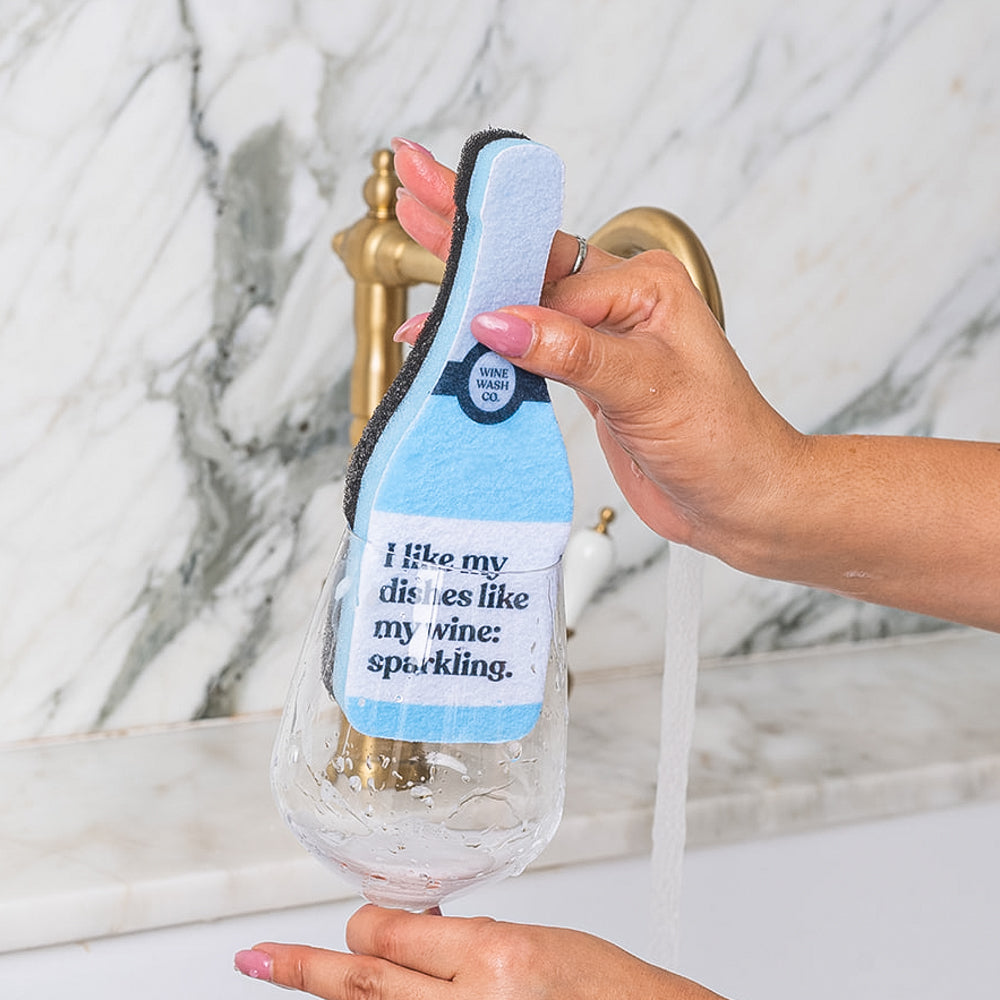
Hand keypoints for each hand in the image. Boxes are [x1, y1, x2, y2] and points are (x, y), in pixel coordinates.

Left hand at [235, 904, 726, 998]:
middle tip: (259, 959)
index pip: (393, 935)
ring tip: (289, 973)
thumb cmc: (612, 992)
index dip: (364, 925)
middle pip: (364, 985)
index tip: (356, 921)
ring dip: (341, 996)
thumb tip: (415, 940)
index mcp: (498, 958)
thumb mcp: (537, 945)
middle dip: (306, 969)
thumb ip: (469, 945)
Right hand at [391, 138, 999, 630]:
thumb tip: (499, 321)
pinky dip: (483, 345)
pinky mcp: (584, 378)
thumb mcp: (650, 389)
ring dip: (467, 285)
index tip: (433, 218)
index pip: (547, 265)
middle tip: (416, 183)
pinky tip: (451, 334)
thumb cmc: (724, 442)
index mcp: (641, 285)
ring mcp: (598, 340)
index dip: (487, 261)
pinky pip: (524, 349)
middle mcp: (617, 304)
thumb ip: (573, 352)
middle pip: (527, 261)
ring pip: (520, 302)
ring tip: (417, 249)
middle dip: (467, 227)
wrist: (742, 502)